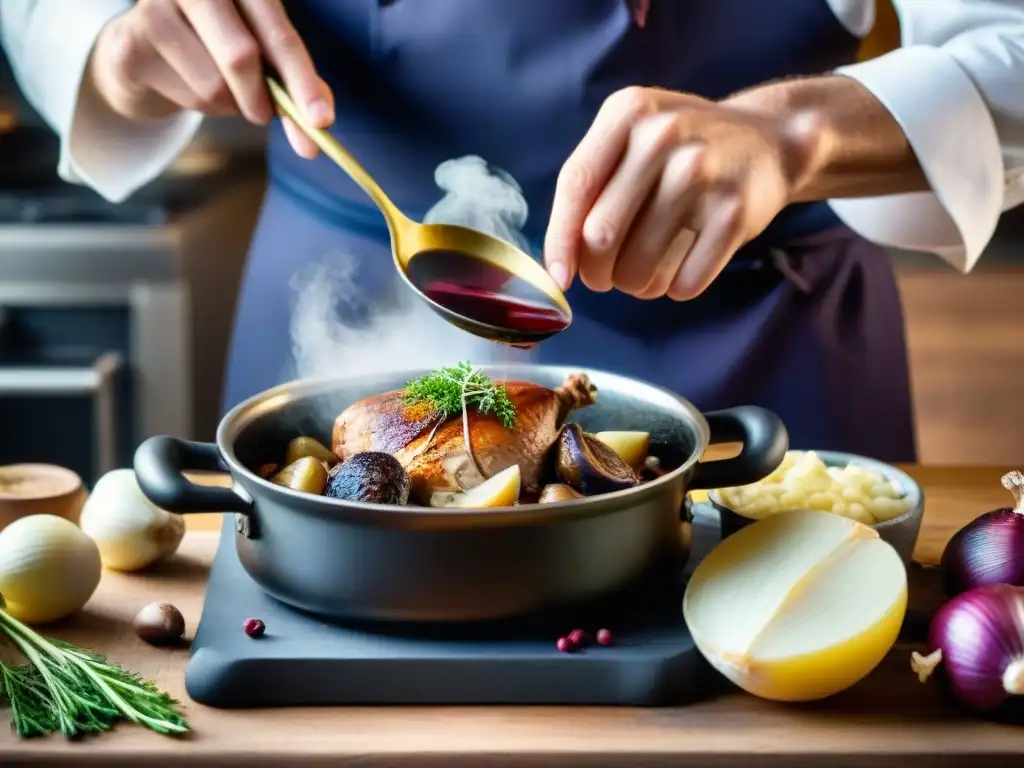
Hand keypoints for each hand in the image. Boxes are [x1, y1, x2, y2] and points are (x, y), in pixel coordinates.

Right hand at [87, 0, 332, 157]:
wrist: (143, 48)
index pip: (279, 33)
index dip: (303, 79)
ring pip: (215, 85)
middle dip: (261, 99)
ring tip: (216, 86)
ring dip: (228, 105)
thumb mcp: (262, 56)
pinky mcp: (131, 39)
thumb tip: (319, 126)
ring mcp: (156, 6)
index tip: (321, 121)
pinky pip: (187, 95)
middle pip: (242, 56)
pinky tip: (184, 83)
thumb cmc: (214, 47)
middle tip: (265, 115)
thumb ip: (294, 83)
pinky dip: (200, 107)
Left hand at [543, 87, 805, 300]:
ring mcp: (702, 172)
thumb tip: (558, 262)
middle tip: (605, 278)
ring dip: (635, 285)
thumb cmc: (681, 150)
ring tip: (642, 276)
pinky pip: (685, 281)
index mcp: (627, 112)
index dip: (559, 238)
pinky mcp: (735, 211)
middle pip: (601, 233)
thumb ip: (592, 185)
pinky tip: (682, 272)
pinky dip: (676, 289)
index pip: (576, 184)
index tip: (558, 277)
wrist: (769, 140)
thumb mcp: (633, 139)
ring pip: (639, 265)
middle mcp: (663, 135)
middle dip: (596, 271)